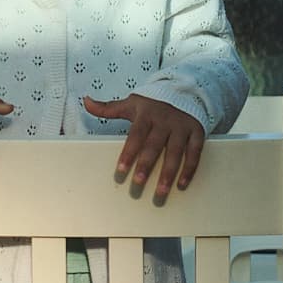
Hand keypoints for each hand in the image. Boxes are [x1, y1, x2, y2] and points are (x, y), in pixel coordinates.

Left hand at [82, 93, 204, 201]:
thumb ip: (108, 108)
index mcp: (146, 114)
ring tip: (161, 191)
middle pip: (154, 146)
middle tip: (138, 184)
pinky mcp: (197, 132)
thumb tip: (86, 101)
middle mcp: (165, 121)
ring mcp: (182, 127)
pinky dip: (190, 169)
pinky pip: (194, 152)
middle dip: (146, 165)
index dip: (128, 153)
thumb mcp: (131, 103)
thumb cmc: (153, 103)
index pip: (135, 136)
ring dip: (169, 173)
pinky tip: (182, 184)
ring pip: (175, 152)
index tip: (120, 171)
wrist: (185, 90)